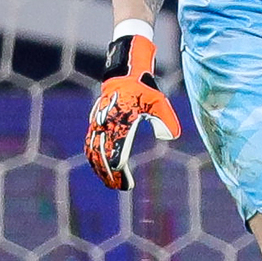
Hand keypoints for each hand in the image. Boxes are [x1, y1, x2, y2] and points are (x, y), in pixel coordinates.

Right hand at [85, 32, 181, 189]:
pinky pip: (90, 142)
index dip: (120, 173)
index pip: (118, 155)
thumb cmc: (144, 90)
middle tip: (117, 186)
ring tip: (108, 181)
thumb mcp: (160, 103)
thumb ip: (167, 120)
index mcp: (121, 124)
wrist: (125, 73)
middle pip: (103, 157)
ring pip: (93, 151)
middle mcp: (106, 125)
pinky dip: (92, 156)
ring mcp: (98, 123)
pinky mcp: (95, 121)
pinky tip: (98, 165)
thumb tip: (171, 136)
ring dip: (99, 168)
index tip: (127, 185)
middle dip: (108, 175)